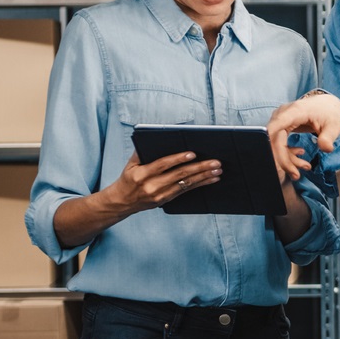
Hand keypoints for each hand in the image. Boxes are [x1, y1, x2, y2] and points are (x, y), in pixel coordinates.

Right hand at [105, 151, 221, 213]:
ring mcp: (160, 195)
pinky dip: (201, 184)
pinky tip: (212, 179)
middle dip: (200, 167)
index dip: (178, 159)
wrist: (122, 202)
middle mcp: (151, 186)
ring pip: (186, 184)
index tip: (192, 154)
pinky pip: (186, 191)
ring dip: (204, 177)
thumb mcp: (130, 164)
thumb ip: (141, 152)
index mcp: (142, 174)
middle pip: (179, 175)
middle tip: (215, 162)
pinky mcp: (166, 200)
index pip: (162, 164)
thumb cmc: (128, 178)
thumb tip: (155, 136)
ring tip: (217, 170)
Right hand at [267, 92, 339, 179]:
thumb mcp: (333, 125)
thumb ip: (328, 137)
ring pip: (275, 143)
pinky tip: (300, 156)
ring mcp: (280, 120)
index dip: (270, 140)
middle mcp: (283, 114)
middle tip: (296, 175)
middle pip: (274, 139)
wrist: (326, 105)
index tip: (269, 157)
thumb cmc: (329, 113)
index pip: (277, 125)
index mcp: (296, 111)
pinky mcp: (281, 126)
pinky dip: (287, 154)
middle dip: (283, 160)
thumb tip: (326, 148)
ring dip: (287, 159)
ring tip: (305, 167)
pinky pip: (278, 143)